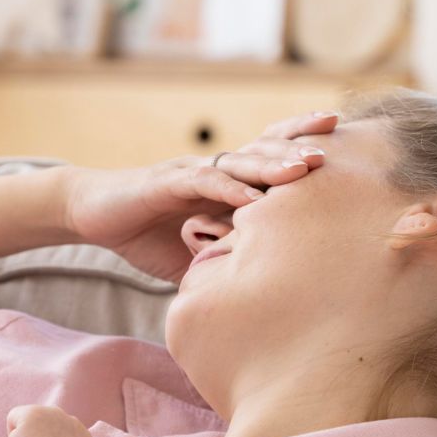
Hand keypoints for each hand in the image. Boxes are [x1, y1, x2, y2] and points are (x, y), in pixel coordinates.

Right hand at [63, 111, 338, 283]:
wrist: (94, 215)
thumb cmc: (148, 234)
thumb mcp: (197, 251)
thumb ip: (229, 259)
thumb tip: (264, 289)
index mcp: (225, 182)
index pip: (271, 157)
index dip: (303, 149)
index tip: (342, 152)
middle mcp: (213, 170)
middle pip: (265, 149)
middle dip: (300, 147)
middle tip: (336, 150)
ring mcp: (191, 172)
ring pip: (240, 162)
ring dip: (273, 164)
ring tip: (306, 168)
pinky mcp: (166, 182)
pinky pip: (202, 182)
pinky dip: (227, 190)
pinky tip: (251, 197)